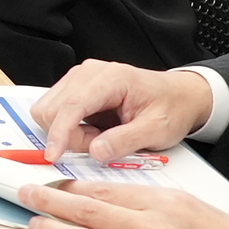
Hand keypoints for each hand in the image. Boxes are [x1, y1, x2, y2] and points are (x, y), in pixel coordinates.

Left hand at [16, 179, 228, 228]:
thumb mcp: (195, 207)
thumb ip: (153, 203)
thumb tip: (111, 200)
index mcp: (165, 204)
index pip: (106, 190)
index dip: (71, 187)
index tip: (51, 183)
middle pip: (90, 212)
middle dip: (51, 202)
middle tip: (26, 195)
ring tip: (35, 226)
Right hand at [31, 61, 214, 158]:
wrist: (179, 96)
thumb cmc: (171, 107)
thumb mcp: (157, 129)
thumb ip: (126, 140)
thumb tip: (96, 151)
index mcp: (111, 78)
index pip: (72, 105)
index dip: (59, 132)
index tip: (54, 155)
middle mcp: (89, 73)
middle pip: (52, 109)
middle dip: (68, 136)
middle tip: (99, 145)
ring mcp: (79, 80)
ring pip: (49, 112)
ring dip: (68, 134)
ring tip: (99, 137)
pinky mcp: (75, 90)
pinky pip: (56, 114)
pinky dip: (70, 130)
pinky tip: (93, 131)